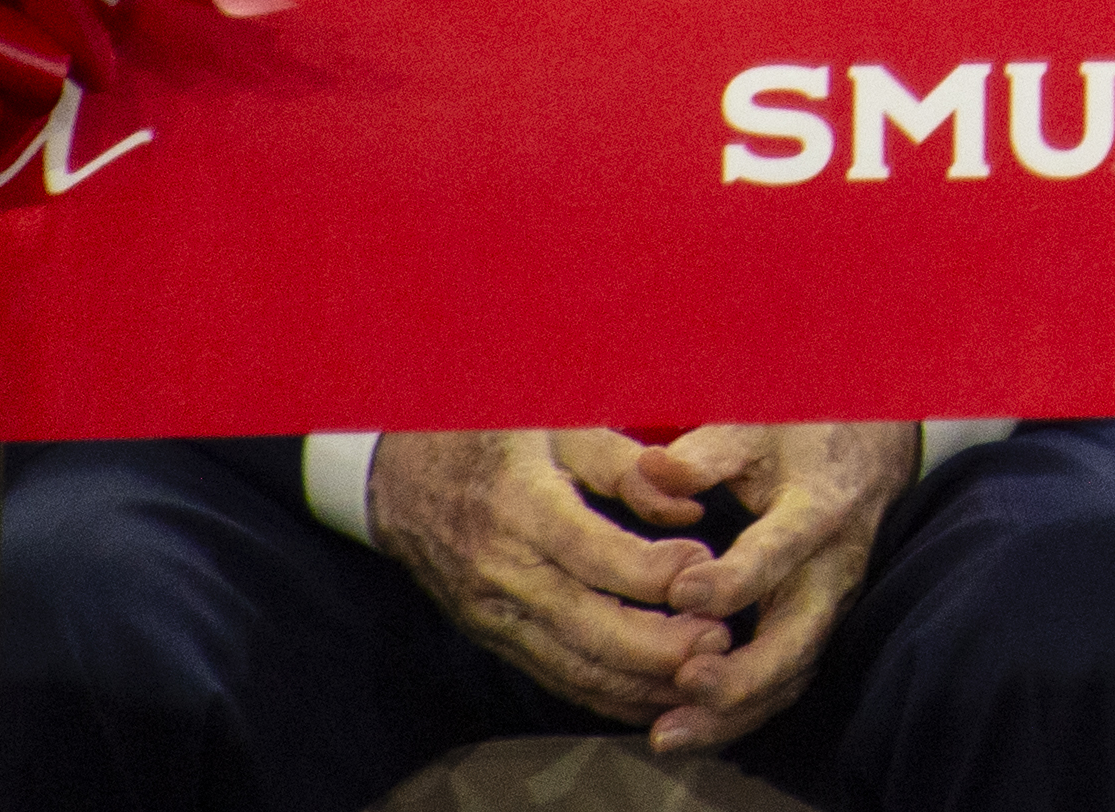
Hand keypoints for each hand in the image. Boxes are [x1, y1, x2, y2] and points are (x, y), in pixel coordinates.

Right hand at [362, 428, 724, 728]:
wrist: (397, 473)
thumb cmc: (492, 435)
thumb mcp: (557, 421)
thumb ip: (625, 464)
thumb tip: (688, 511)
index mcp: (518, 504)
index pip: (590, 552)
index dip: (649, 570)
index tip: (703, 565)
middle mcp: (500, 569)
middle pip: (584, 625)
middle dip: (656, 645)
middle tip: (718, 640)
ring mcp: (491, 611)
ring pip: (570, 665)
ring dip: (638, 680)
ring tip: (702, 672)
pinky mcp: (491, 635)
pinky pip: (552, 675)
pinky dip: (604, 694)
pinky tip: (654, 694)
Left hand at [648, 419, 922, 750]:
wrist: (870, 453)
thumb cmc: (802, 436)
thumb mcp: (757, 427)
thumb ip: (704, 454)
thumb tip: (650, 471)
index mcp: (819, 509)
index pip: (782, 549)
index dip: (735, 577)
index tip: (682, 591)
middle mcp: (832, 569)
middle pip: (799, 637)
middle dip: (743, 673)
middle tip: (684, 682)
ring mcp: (829, 608)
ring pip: (791, 676)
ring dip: (733, 713)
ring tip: (669, 732)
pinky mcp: (815, 632)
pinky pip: (783, 685)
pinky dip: (737, 717)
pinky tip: (685, 728)